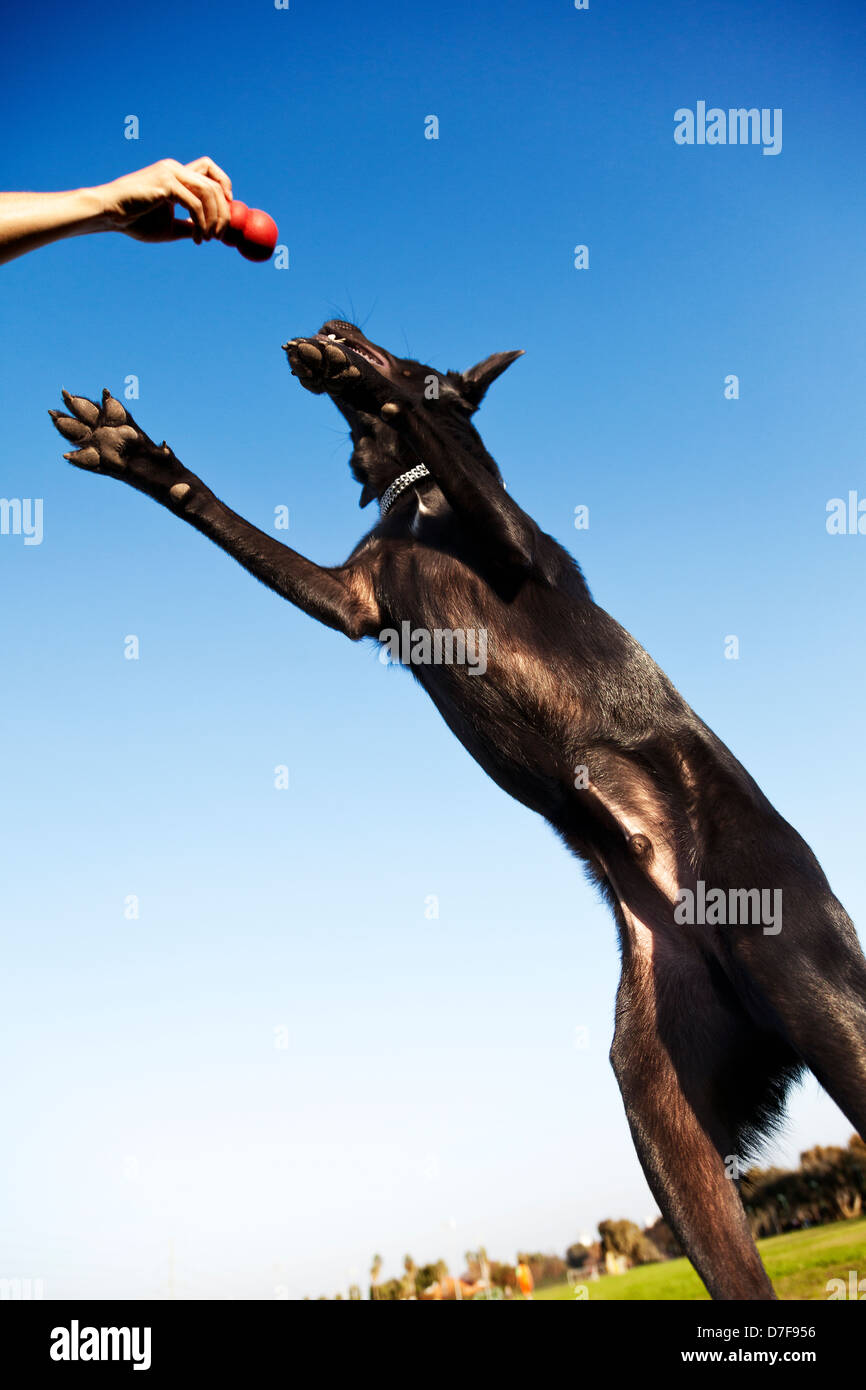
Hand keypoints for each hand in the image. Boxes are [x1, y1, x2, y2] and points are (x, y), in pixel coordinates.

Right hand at [97, 157, 232, 242]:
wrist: (109, 213)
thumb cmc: (135, 220)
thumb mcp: (170, 225)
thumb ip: (190, 225)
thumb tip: (210, 233)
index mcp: (176, 173)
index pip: (209, 170)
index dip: (224, 187)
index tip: (226, 212)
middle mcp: (175, 169)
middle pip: (215, 183)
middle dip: (224, 210)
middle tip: (220, 234)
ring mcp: (170, 174)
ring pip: (209, 192)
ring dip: (215, 219)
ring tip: (209, 238)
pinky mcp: (165, 185)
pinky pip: (195, 204)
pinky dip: (202, 224)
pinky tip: (197, 239)